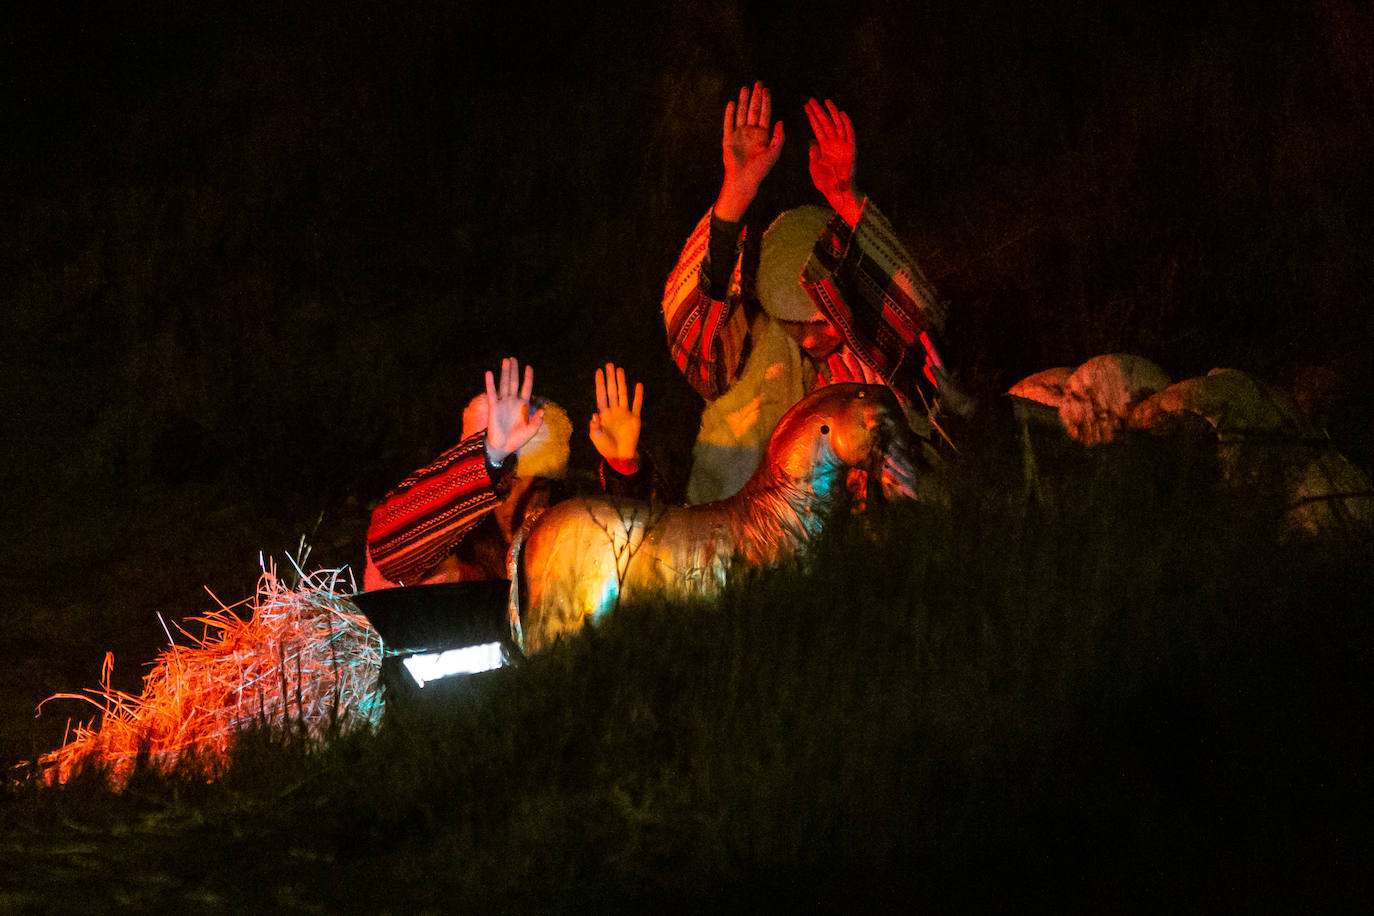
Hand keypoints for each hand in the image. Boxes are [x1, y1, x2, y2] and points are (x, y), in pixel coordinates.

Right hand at [483, 357, 543, 463]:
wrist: (502, 447)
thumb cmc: (517, 440)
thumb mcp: (531, 431)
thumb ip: (537, 421)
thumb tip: (542, 411)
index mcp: (522, 405)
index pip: (526, 388)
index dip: (528, 378)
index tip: (529, 367)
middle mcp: (512, 401)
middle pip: (514, 382)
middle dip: (514, 370)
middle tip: (513, 358)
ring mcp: (503, 403)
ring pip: (504, 384)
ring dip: (505, 372)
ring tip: (506, 360)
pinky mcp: (493, 407)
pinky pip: (492, 393)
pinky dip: (490, 383)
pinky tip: (489, 373)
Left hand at [589, 362, 643, 472]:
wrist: (620, 456)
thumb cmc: (606, 448)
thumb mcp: (596, 438)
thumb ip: (594, 427)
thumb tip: (595, 415)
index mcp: (603, 414)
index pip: (601, 395)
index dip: (600, 384)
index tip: (598, 372)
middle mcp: (614, 411)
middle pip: (612, 391)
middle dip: (610, 378)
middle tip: (609, 365)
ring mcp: (624, 414)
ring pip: (623, 394)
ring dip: (622, 382)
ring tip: (620, 370)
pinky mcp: (634, 419)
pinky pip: (636, 405)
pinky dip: (638, 395)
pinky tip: (638, 385)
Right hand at [715, 81, 784, 221]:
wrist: (744, 179)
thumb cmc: (761, 169)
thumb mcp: (774, 152)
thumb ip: (779, 137)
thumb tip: (781, 121)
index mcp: (762, 134)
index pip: (765, 114)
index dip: (766, 101)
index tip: (766, 90)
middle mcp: (751, 132)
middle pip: (753, 110)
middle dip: (756, 97)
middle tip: (758, 83)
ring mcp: (739, 134)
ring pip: (741, 113)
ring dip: (743, 101)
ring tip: (745, 88)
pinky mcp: (728, 139)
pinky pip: (728, 123)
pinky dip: (729, 113)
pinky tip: (732, 103)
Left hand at [805, 98, 861, 225]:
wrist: (837, 193)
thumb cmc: (826, 184)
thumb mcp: (814, 167)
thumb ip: (813, 154)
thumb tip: (811, 141)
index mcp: (824, 148)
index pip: (817, 129)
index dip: (812, 118)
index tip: (805, 108)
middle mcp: (834, 144)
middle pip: (825, 124)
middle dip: (818, 112)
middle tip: (811, 100)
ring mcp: (843, 146)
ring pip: (837, 125)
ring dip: (831, 113)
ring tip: (825, 101)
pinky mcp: (851, 150)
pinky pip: (849, 134)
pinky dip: (846, 124)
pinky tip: (841, 113)